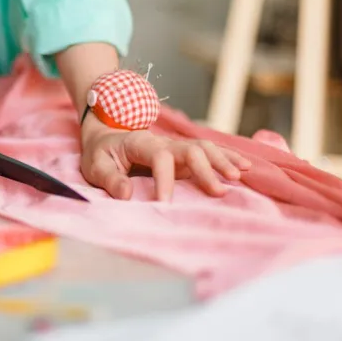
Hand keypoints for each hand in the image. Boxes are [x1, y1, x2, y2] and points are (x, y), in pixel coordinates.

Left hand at [80, 116, 250, 200]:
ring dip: (223, 160)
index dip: (164, 179)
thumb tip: (127, 195)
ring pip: (205, 148)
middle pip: (190, 149)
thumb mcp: (94, 166)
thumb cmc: (101, 154)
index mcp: (140, 143)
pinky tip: (246, 167)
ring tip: (240, 176)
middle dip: (206, 169)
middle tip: (218, 192)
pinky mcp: (184, 155)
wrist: (106, 136)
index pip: (159, 156)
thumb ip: (110, 179)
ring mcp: (176, 147)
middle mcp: (163, 142)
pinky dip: (228, 157)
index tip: (165, 203)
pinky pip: (210, 152)